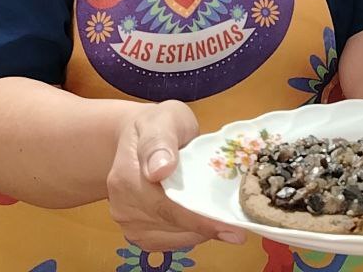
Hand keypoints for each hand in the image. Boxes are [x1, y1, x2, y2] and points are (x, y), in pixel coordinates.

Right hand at [107, 100, 246, 250]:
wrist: (140, 135)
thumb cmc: (158, 124)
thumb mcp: (163, 120)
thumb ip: (161, 141)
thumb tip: (160, 169)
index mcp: (126, 178)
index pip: (166, 207)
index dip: (199, 220)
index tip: (231, 228)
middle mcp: (123, 206)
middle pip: (172, 226)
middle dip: (207, 227)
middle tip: (240, 227)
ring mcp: (129, 223)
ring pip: (174, 238)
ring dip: (202, 232)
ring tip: (226, 219)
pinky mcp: (139, 233)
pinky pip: (171, 242)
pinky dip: (192, 234)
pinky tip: (206, 221)